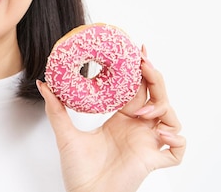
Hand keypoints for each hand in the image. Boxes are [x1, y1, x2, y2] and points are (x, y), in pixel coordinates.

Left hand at [37, 46, 184, 191]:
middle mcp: (138, 128)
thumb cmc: (77, 169)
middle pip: (157, 96)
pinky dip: (176, 139)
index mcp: (121, 119)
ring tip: (143, 111)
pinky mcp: (153, 161)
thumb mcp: (65, 133)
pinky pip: (177, 149)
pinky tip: (161, 133)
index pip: (138, 88)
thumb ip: (56, 108)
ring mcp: (148, 144)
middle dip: (155, 77)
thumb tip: (43, 84)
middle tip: (144, 63)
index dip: (141, 69)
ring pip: (171, 118)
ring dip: (162, 108)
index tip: (138, 50)